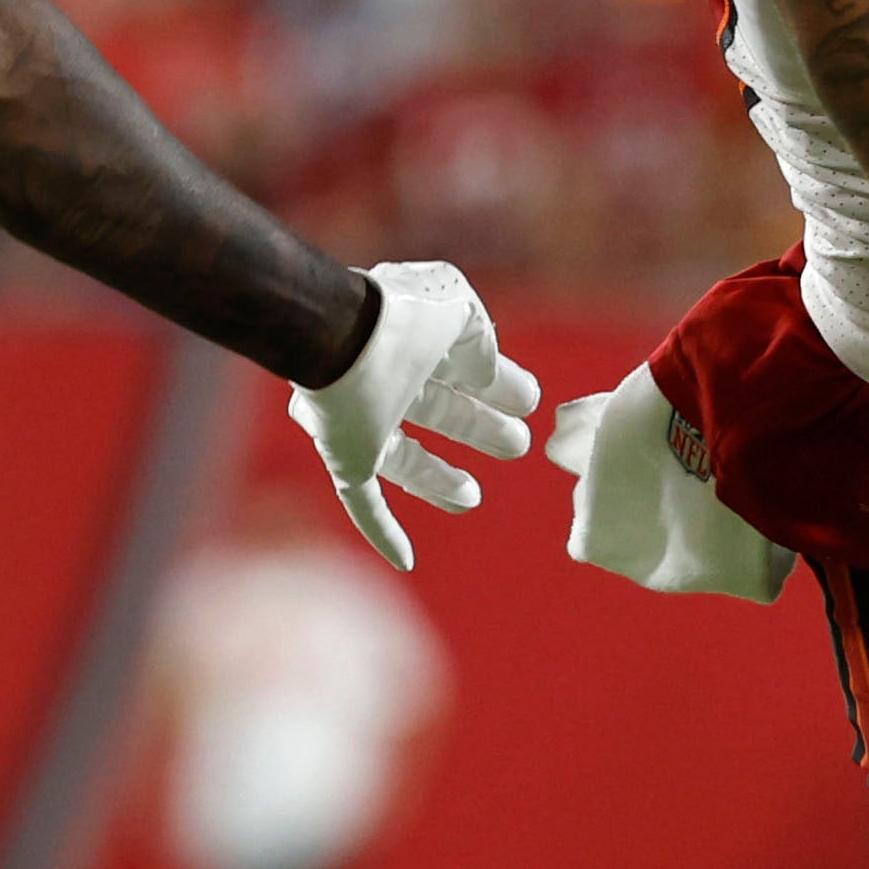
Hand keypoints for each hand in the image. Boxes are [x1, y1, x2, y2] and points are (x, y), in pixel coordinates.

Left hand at [287, 261, 541, 572]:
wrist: (338, 336)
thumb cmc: (400, 315)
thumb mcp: (458, 308)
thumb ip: (480, 340)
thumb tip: (487, 374)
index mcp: (412, 340)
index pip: (459, 368)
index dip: (496, 386)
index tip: (530, 403)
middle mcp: (384, 380)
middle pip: (437, 412)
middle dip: (478, 428)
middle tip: (519, 444)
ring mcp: (360, 420)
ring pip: (403, 460)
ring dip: (439, 480)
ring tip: (474, 498)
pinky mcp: (343, 457)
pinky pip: (361, 502)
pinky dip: (382, 532)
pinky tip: (405, 560)